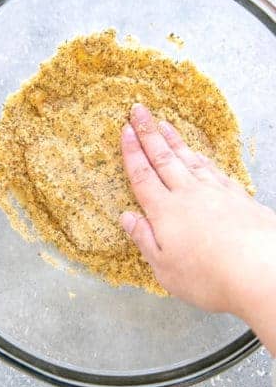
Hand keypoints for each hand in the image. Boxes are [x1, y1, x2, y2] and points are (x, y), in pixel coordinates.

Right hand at [120, 103, 275, 353]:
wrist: (263, 272)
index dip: (132, 152)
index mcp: (165, 211)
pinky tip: (200, 156)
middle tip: (139, 110)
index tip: (125, 130)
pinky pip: (215, 172)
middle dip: (149, 133)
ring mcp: (217, 194)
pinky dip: (204, 159)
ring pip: (190, 160)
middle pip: (164, 159)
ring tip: (165, 124)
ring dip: (175, 141)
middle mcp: (189, 195)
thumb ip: (144, 239)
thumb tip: (127, 217)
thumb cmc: (208, 277)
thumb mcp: (164, 267)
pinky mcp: (240, 199)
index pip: (143, 176)